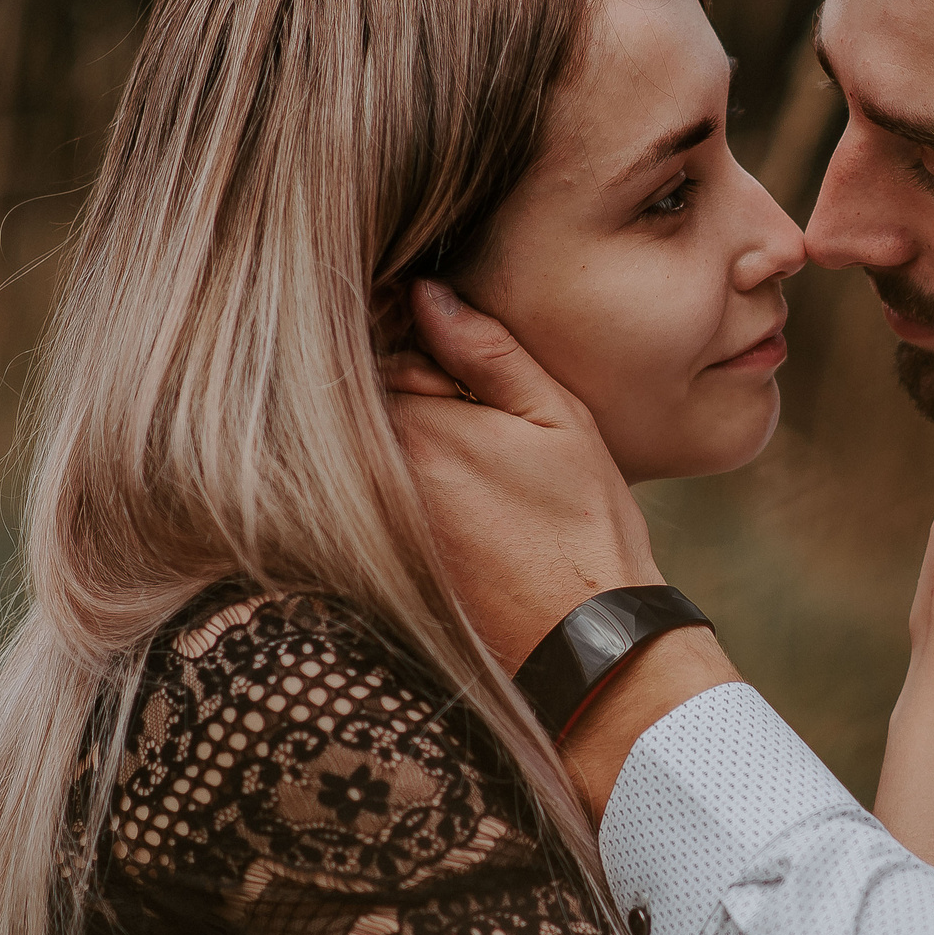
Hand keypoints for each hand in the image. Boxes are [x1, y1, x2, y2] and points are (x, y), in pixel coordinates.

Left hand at [383, 281, 661, 670]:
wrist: (585, 641)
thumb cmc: (582, 525)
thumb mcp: (555, 417)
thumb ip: (486, 350)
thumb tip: (427, 293)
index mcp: (415, 433)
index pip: (366, 352)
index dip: (398, 335)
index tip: (433, 340)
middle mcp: (373, 481)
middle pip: (348, 402)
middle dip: (391, 385)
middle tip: (456, 401)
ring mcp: (365, 529)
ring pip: (353, 451)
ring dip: (387, 434)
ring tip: (462, 457)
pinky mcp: (370, 566)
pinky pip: (360, 501)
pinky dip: (388, 485)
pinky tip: (453, 501)